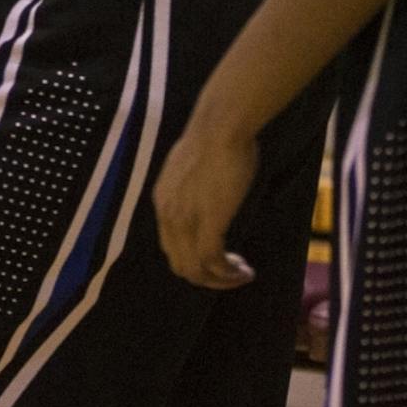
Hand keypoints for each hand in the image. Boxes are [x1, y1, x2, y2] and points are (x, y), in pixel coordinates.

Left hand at [153, 104, 260, 289]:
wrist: (221, 127)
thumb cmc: (214, 139)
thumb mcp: (191, 168)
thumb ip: (191, 188)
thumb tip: (205, 195)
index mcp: (162, 201)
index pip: (170, 246)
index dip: (194, 260)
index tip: (218, 259)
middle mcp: (168, 214)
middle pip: (179, 265)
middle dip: (206, 277)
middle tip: (232, 273)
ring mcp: (185, 219)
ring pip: (195, 270)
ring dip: (220, 280)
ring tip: (242, 274)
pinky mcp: (208, 221)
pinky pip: (213, 261)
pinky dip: (228, 273)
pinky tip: (244, 270)